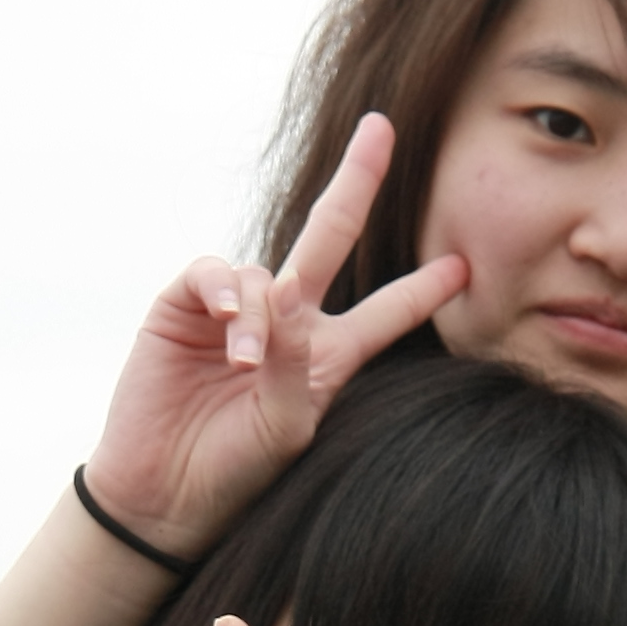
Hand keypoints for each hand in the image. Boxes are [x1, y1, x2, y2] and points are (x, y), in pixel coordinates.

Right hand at [78, 116, 469, 561]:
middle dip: (356, 182)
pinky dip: (223, 291)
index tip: (461, 266)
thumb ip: (298, 363)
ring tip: (244, 364)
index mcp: (327, 356)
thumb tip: (283, 292)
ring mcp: (234, 309)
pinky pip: (213, 273)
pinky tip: (228, 324)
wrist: (165, 496)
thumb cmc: (237, 471)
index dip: (421, 289)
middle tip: (380, 129)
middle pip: (328, 237)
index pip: (385, 313)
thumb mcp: (288, 426)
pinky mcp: (183, 307)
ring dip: (259, 313)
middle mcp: (287, 321)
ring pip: (263, 272)